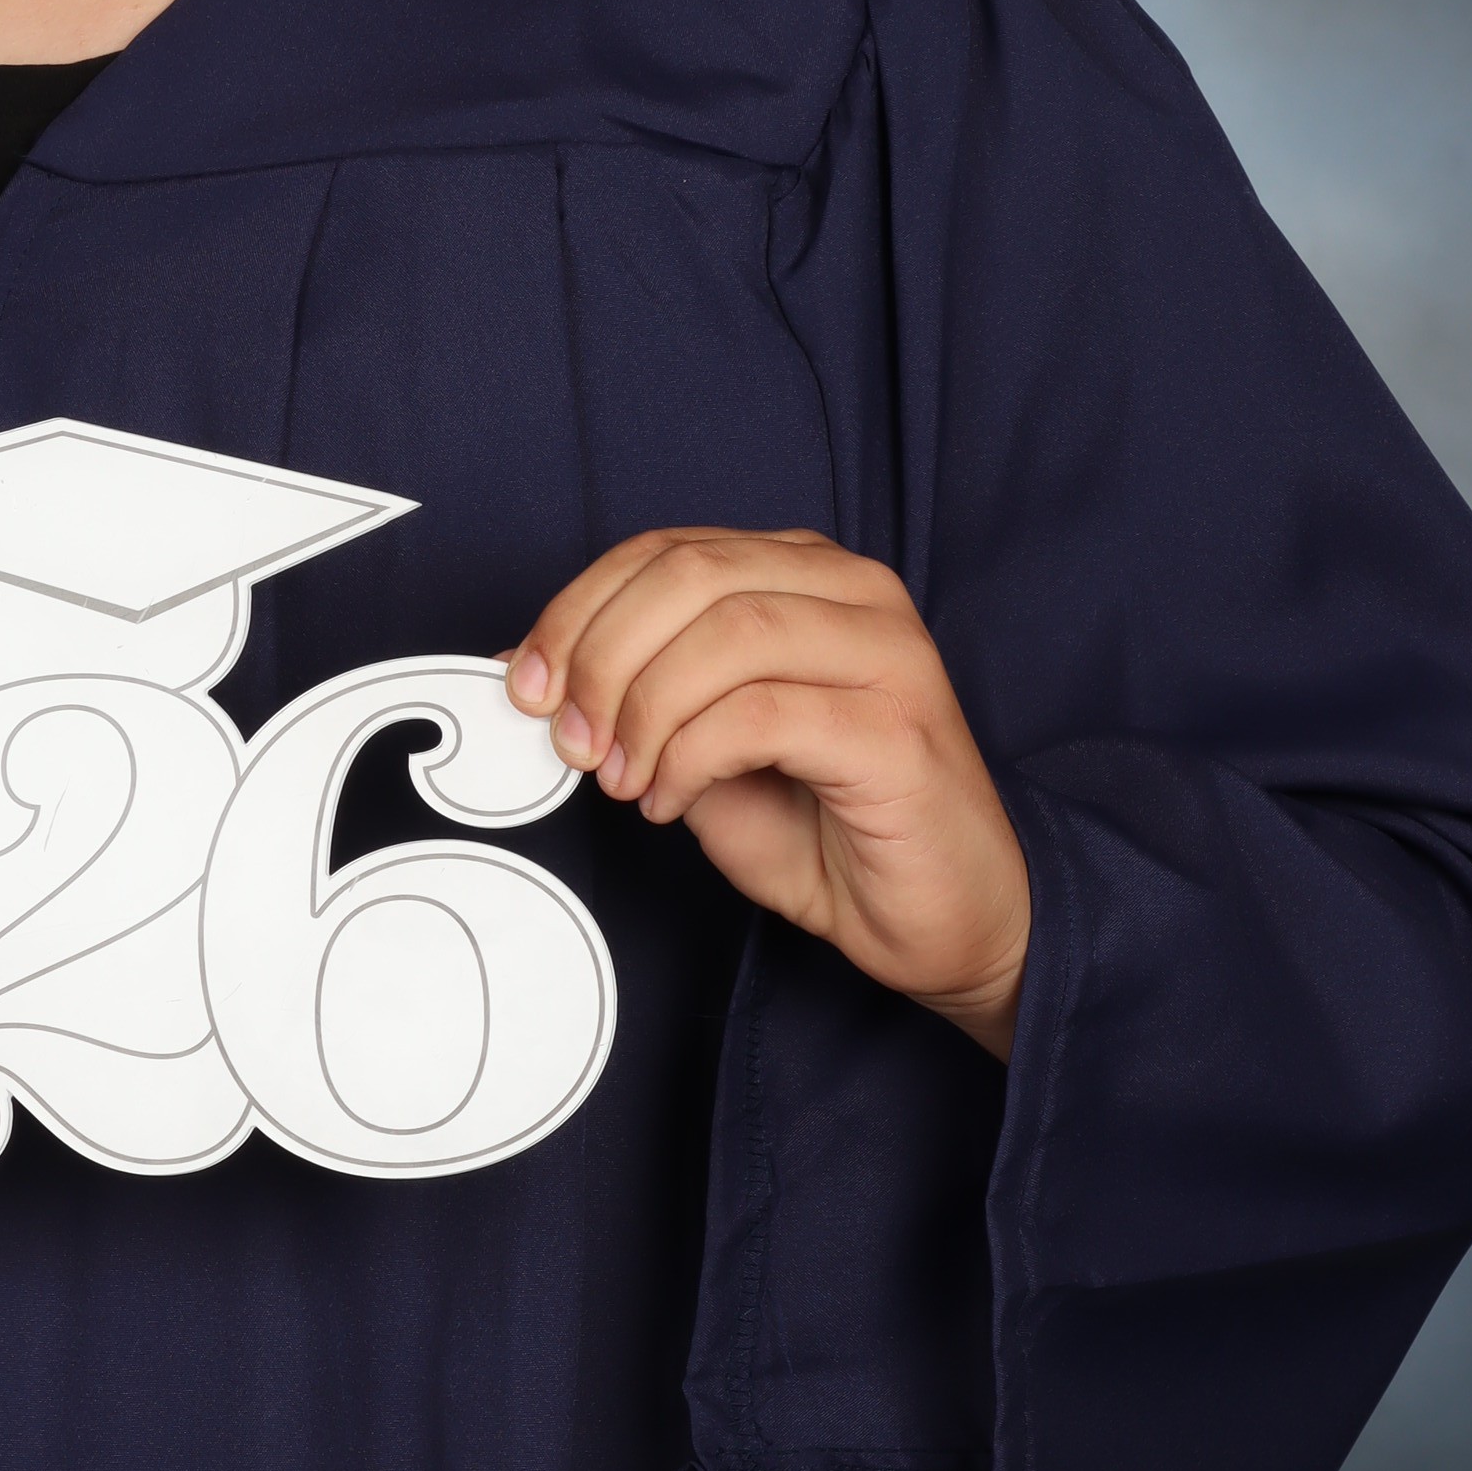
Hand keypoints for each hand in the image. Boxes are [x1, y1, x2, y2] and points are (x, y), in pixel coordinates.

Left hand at [508, 531, 1029, 1057]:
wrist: (946, 920)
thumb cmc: (834, 833)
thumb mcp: (703, 751)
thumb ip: (638, 699)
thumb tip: (529, 671)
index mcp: (806, 577)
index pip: (666, 549)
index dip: (578, 610)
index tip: (525, 684)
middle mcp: (854, 593)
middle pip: (689, 574)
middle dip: (600, 657)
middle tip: (569, 738)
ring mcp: (887, 653)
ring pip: (725, 629)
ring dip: (643, 710)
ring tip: (622, 776)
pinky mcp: (896, 729)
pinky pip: (760, 714)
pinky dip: (689, 758)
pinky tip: (672, 799)